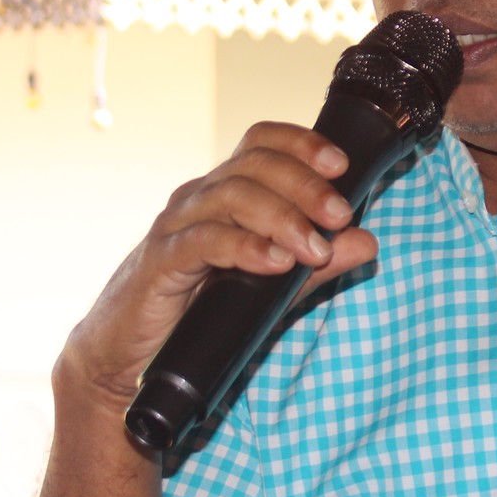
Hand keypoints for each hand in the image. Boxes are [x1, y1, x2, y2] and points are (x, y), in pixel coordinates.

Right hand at [55, 121, 379, 411]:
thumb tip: (367, 241)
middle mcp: (199, 198)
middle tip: (340, 216)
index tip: (342, 165)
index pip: (261, 142)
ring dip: (282, 218)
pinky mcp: (160, 262)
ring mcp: (176, 226)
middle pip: (253, 164)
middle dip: (305, 185)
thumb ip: (317, 262)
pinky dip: (243, 247)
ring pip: (231, 195)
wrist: (129, 354)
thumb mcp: (272, 284)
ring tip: (315, 249)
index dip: (301, 143)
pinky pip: (202, 240)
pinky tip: (273, 263)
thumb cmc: (199, 310)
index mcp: (225, 191)